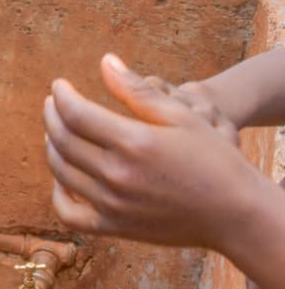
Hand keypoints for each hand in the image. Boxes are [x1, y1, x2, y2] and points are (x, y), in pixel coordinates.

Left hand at [45, 53, 262, 250]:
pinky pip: (69, 214)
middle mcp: (117, 175)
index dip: (61, 96)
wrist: (237, 214)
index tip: (58, 86)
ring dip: (52, 147)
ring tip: (56, 132)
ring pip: (61, 173)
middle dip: (52, 116)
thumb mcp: (182, 115)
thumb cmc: (214, 159)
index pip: (76, 114)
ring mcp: (112, 204)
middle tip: (52, 103)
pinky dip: (58, 194)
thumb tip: (105, 61)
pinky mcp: (115, 227)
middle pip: (63, 140)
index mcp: (133, 142)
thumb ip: (138, 90)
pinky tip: (63, 177)